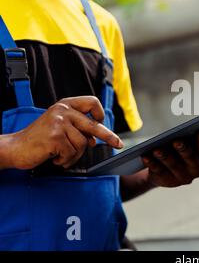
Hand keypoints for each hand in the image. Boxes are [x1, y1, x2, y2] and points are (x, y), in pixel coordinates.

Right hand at [0, 96, 122, 169]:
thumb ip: (76, 128)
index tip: (102, 121)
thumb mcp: (59, 126)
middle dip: (109, 137)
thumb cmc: (38, 139)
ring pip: (83, 144)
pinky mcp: (55, 137)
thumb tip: (94, 139)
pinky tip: (55, 158)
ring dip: (74, 155)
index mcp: (65, 105)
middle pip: (94, 125)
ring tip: (61, 155)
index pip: (91, 102)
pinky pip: (72, 153)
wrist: (15, 148)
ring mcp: (59, 123)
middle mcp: (63, 111)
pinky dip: (65, 160)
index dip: (99, 113)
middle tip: (119, 144)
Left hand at [141, 130, 198, 187]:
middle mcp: (196, 170)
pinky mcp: (166, 181)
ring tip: (157, 149)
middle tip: (177, 141)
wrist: (165, 169)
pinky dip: (152, 164)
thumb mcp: (193, 142)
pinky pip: (158, 172)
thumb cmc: (182, 149)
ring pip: (173, 166)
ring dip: (165, 157)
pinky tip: (146, 156)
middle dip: (183, 149)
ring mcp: (182, 178)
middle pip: (189, 158)